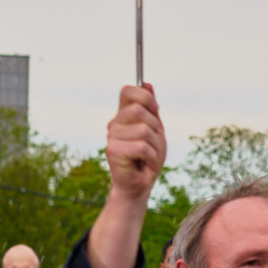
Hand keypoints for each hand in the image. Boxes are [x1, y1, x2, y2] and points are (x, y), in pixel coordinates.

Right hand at [106, 84, 165, 201]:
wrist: (140, 184)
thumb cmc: (148, 157)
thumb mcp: (155, 129)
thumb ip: (151, 108)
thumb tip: (147, 83)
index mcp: (123, 115)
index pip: (128, 91)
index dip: (144, 96)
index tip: (155, 109)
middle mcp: (115, 123)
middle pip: (139, 110)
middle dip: (155, 128)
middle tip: (153, 142)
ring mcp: (112, 137)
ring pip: (144, 130)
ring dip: (155, 146)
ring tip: (149, 156)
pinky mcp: (113, 151)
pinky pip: (142, 147)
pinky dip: (151, 156)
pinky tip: (144, 164)